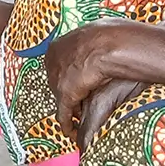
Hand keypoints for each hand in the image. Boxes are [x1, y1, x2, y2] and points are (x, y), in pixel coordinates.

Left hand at [44, 20, 139, 142]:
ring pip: (61, 98)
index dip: (71, 77)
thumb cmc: (112, 36)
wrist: (112, 43)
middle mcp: (52, 62)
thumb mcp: (96, 33)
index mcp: (57, 46)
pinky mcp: (65, 94)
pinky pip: (63, 114)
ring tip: (82, 117)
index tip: (80, 83)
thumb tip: (100, 38)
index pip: (60, 66)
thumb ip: (90, 42)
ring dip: (72, 108)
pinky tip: (71, 132)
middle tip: (82, 102)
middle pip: (58, 82)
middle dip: (70, 92)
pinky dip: (67, 124)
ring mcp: (57, 77)